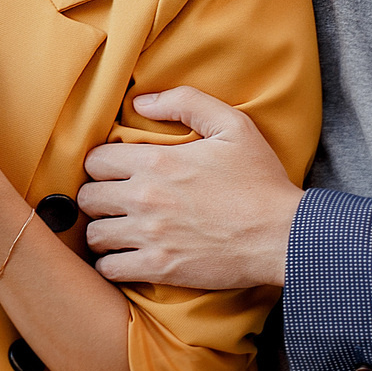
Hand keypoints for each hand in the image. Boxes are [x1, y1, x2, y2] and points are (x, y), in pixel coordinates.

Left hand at [80, 87, 302, 290]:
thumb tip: (141, 101)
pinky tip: (126, 258)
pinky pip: (110, 269)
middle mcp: (145, 196)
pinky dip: (112, 264)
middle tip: (114, 204)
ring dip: (101, 233)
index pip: (95, 161)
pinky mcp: (160, 268)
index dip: (101, 166)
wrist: (284, 235)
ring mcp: (150, 235)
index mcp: (157, 160)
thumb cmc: (261, 181)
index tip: (115, 174)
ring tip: (117, 232)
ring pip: (93, 235)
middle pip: (88, 197)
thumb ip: (185, 102)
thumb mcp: (233, 125)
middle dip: (97, 198)